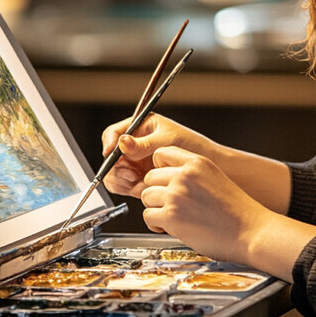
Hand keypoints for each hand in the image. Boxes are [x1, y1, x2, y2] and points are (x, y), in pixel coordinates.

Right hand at [100, 113, 215, 197]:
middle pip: (111, 157)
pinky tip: (143, 188)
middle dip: (116, 167)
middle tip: (129, 174)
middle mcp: (134, 146)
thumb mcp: (167, 140)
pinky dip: (130, 189)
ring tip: (138, 182)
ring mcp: (135, 163)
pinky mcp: (139, 178)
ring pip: (115, 173)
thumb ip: (144, 144)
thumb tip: (122, 142)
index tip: (111, 153)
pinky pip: (124, 186)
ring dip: (122, 180)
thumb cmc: (191, 145)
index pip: (114, 133)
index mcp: (140, 128)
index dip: (109, 143)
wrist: (206, 166)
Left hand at [140, 146, 268, 264]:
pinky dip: (155, 225)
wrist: (251, 231)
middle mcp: (185, 175)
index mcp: (197, 162)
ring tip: (170, 217)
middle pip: (149, 177)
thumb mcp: (214, 177)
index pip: (161, 153)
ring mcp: (176, 194)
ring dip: (155, 208)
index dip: (159, 169)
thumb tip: (166, 178)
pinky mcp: (171, 216)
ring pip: (146, 196)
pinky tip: (169, 228)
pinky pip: (148, 216)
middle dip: (156, 192)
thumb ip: (191, 173)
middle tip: (167, 205)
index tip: (164, 182)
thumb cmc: (237, 211)